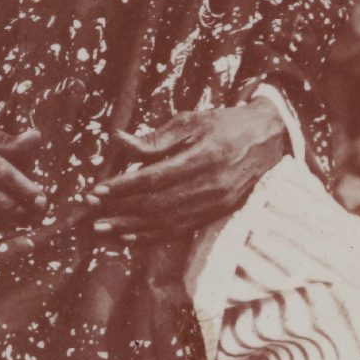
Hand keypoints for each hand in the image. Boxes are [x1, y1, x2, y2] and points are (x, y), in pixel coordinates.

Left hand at [86, 101, 287, 235]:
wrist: (268, 139)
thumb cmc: (224, 124)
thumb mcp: (191, 121)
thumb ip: (155, 138)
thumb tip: (118, 142)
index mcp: (205, 156)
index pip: (156, 177)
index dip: (124, 187)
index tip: (97, 191)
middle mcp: (212, 185)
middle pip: (158, 204)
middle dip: (121, 210)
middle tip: (91, 213)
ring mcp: (216, 204)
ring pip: (166, 222)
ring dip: (131, 228)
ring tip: (103, 229)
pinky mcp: (217, 215)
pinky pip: (179, 230)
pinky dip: (152, 236)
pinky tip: (130, 237)